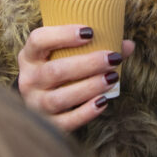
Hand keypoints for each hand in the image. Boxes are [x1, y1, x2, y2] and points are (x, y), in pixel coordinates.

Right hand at [17, 24, 134, 132]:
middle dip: (87, 64)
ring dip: (89, 87)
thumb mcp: (61, 54)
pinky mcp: (47, 124)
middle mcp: (28, 79)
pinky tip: (103, 101)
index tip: (90, 32)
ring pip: (61, 97)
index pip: (39, 40)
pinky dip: (86, 112)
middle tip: (112, 58)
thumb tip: (128, 45)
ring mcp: (35, 103)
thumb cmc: (55, 68)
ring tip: (112, 78)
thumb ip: (92, 47)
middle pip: (55, 71)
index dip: (62, 35)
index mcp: (28, 56)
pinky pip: (66, 121)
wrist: (38, 100)